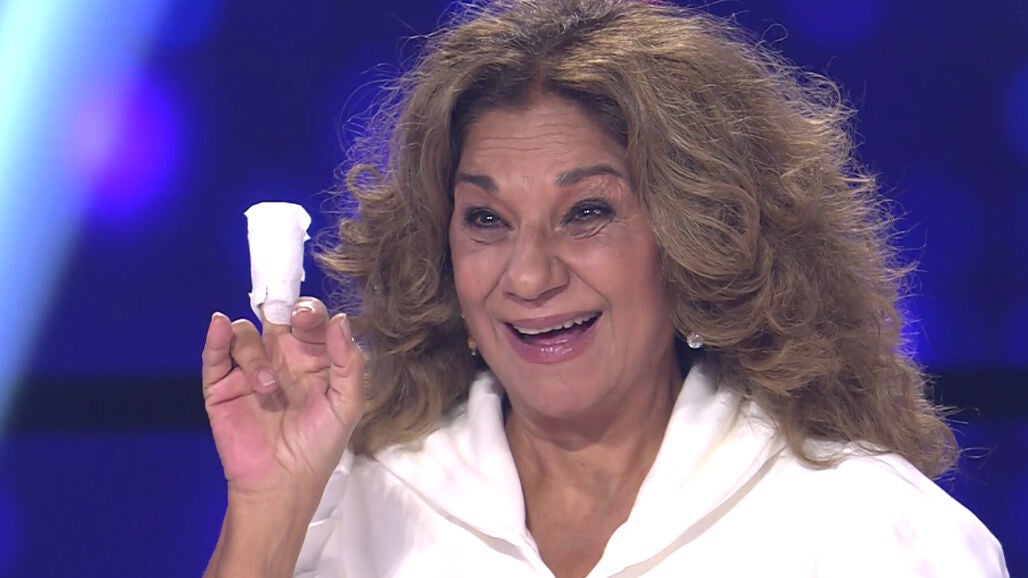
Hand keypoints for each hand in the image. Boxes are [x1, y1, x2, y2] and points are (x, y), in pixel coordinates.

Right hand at [201, 298, 362, 500]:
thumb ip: (348, 361)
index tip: (306, 320)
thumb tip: (341, 319)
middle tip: (287, 322)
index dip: (309, 312)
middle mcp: (280, 359)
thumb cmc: (319, 445)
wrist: (282, 482)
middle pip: (276, 317)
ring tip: (266, 386)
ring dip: (254, 352)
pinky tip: (221, 326)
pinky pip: (215, 355)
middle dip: (280, 310)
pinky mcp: (222, 387)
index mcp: (312, 359)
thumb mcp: (347, 403)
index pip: (310, 321)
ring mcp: (249, 370)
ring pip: (245, 334)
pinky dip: (216, 337)